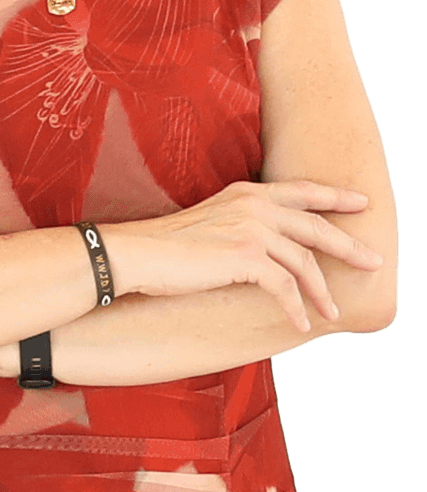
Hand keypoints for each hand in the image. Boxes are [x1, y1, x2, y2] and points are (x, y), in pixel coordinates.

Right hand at [103, 180, 385, 333]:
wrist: (137, 253)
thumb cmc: (168, 245)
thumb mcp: (213, 222)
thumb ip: (244, 225)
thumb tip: (271, 251)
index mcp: (246, 193)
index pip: (301, 191)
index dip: (335, 196)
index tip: (361, 202)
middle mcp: (253, 205)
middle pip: (315, 226)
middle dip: (348, 247)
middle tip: (374, 262)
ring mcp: (251, 229)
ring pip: (304, 262)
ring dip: (321, 292)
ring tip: (332, 311)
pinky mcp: (246, 257)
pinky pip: (285, 288)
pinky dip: (296, 308)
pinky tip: (300, 322)